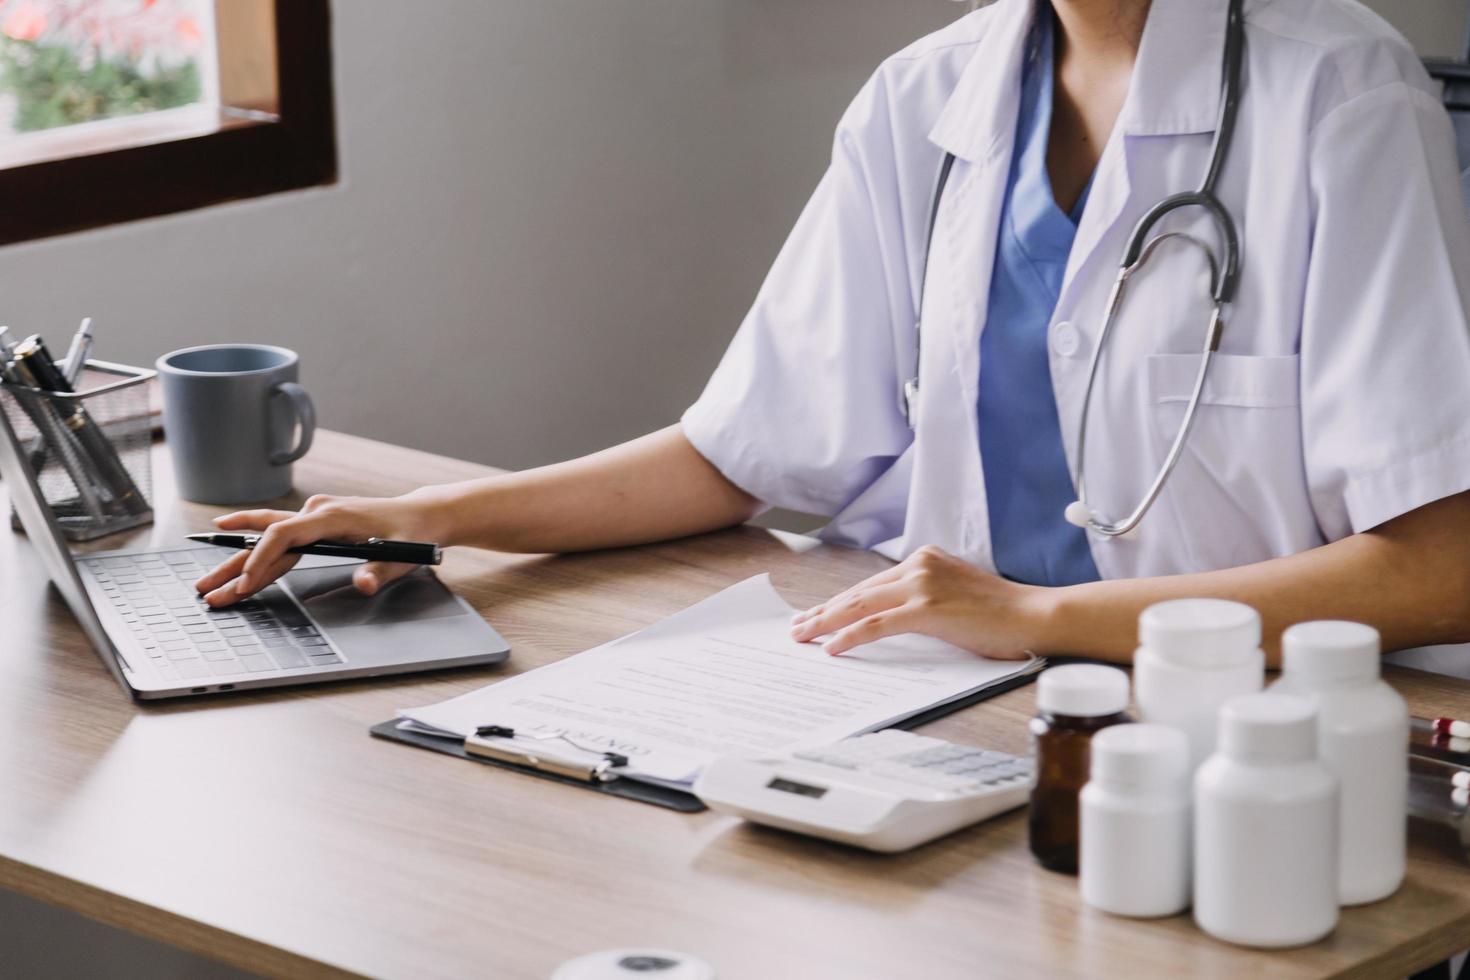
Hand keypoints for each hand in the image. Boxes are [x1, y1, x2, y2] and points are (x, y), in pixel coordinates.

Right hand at [194, 491, 445, 606]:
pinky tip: (229, 532)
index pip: (284, 536)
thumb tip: (363, 584)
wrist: (422, 514)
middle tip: (206, 590)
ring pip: (267, 536)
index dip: (261, 561)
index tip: (244, 587)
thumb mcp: (403, 556)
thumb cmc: (413, 534)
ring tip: (207, 578)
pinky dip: (253, 540)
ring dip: (238, 557)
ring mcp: (316, 514)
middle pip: (267, 539)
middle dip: (235, 567)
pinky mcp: (317, 521)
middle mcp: (318, 511)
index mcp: (333, 517)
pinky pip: (278, 532)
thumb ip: (380, 571)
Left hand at [788, 546, 1053, 658]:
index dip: (841, 601)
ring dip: (826, 622)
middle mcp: (918, 565)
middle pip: (858, 591)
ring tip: (803, 636)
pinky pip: (876, 623)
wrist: (1033, 616)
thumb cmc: (1001, 614)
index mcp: (924, 559)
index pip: (871, 584)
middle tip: (797, 625)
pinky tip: (831, 646)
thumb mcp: (955, 595)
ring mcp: (922, 585)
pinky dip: (850, 635)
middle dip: (824, 611)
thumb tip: (892, 619)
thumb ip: (924, 600)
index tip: (817, 613)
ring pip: (859, 604)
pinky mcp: (926, 609)